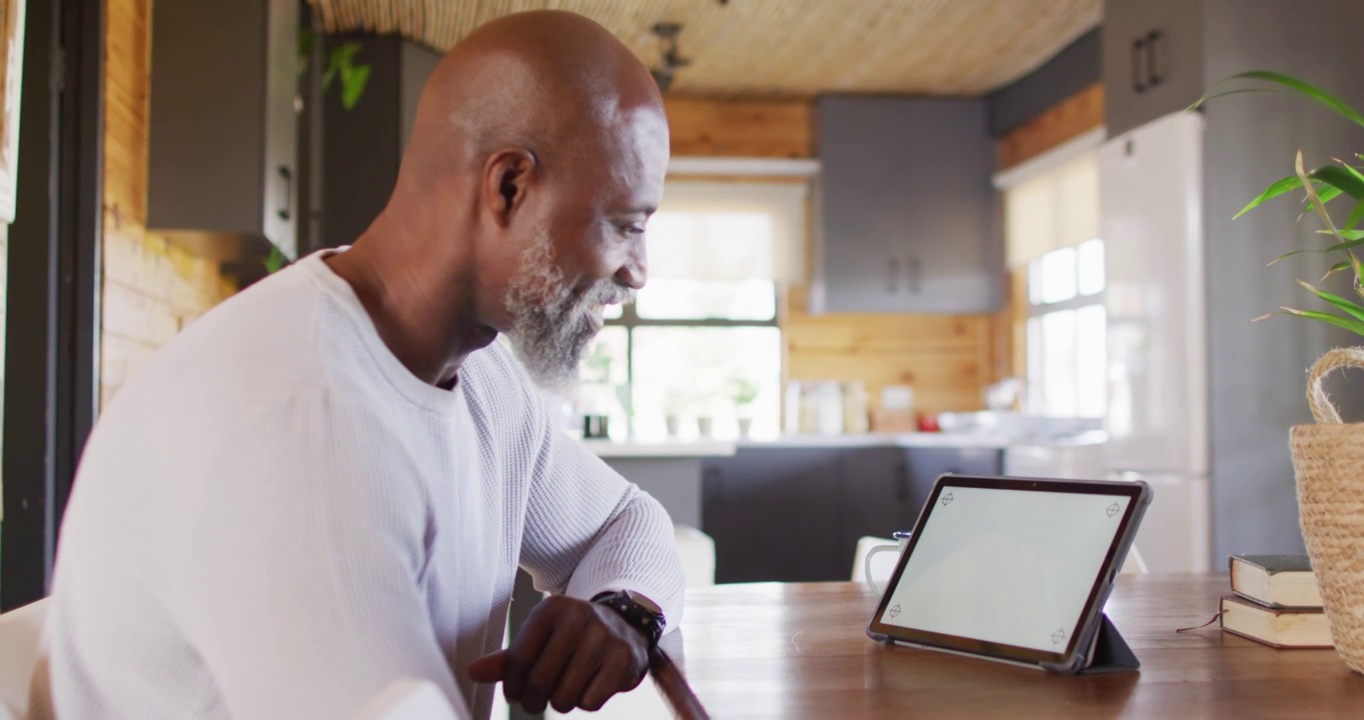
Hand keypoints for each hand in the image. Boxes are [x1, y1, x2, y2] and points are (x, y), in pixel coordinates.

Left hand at [467, 595, 648, 713]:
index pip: (516, 660)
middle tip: (537, 701)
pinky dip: (587, 702)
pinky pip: (590, 702)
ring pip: (564, 696)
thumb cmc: (572, 638)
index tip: (515, 694)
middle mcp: (578, 616)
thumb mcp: (541, 639)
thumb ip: (508, 659)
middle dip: (534, 701)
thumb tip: (473, 672)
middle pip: (539, 681)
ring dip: (561, 702)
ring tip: (566, 690)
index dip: (511, 687)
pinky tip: (591, 685)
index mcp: (551, 608)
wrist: (627, 627)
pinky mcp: (623, 658)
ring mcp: (604, 637)